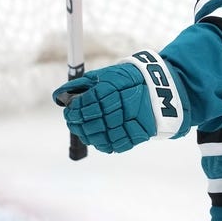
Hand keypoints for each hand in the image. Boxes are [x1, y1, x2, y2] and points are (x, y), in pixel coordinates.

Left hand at [53, 51, 188, 153]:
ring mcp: (129, 122)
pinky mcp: (137, 134)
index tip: (69, 111)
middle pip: (89, 122)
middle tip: (73, 122)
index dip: (73, 110)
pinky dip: (104, 144)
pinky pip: (115, 145)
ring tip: (85, 131)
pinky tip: (99, 138)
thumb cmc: (130, 79)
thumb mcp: (106, 75)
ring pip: (100, 136)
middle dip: (77, 123)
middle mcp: (119, 106)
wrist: (162, 89)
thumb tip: (58, 96)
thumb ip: (82, 85)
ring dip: (88, 135)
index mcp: (110, 89)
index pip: (83, 105)